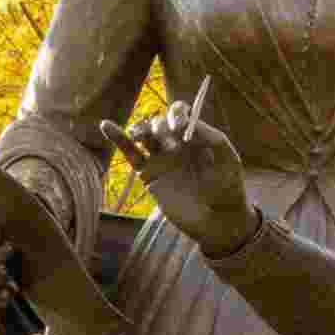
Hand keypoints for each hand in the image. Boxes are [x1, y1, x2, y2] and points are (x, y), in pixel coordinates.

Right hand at [100, 102, 258, 256]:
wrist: (217, 221)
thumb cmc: (228, 189)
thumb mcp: (228, 159)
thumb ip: (212, 137)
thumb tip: (189, 122)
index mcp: (195, 135)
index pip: (180, 112)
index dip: (176, 113)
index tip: (180, 126)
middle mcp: (176, 142)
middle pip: (159, 121)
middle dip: (162, 127)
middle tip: (174, 147)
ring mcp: (160, 157)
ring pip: (143, 133)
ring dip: (141, 129)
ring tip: (143, 136)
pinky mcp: (148, 173)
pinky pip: (130, 152)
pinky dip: (118, 138)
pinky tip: (106, 125)